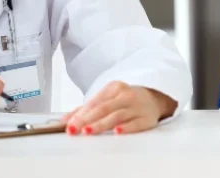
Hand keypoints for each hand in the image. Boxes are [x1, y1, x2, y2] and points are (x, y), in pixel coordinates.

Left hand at [61, 81, 177, 135]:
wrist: (154, 97)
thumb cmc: (125, 100)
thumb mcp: (106, 99)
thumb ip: (85, 109)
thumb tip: (65, 120)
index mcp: (113, 88)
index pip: (94, 102)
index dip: (80, 114)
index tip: (69, 124)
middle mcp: (125, 95)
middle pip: (103, 108)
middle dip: (87, 120)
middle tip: (75, 129)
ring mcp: (137, 106)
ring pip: (117, 115)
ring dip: (101, 124)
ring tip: (88, 131)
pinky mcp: (147, 118)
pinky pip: (136, 123)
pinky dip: (126, 128)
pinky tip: (117, 132)